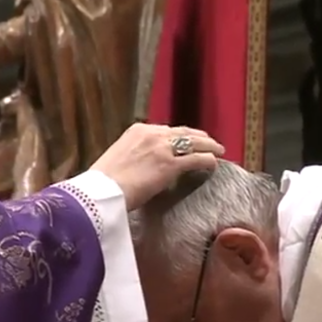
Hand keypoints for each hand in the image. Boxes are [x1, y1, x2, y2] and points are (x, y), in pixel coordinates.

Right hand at [90, 123, 224, 210]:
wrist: (103, 190)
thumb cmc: (105, 181)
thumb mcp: (119, 157)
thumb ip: (135, 155)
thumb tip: (144, 164)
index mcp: (137, 130)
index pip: (166, 130)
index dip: (180, 135)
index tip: (187, 140)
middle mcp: (152, 134)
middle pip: (183, 132)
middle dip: (198, 137)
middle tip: (209, 142)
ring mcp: (163, 148)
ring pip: (194, 142)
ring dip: (209, 146)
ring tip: (219, 150)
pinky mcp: (171, 165)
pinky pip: (197, 159)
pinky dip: (208, 160)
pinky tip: (214, 164)